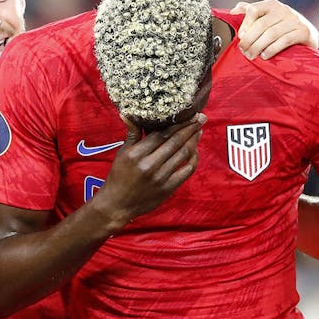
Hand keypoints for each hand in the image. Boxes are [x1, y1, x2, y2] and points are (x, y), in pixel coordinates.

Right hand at [92, 115, 203, 230]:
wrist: (117, 205)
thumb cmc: (118, 177)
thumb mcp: (122, 153)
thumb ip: (132, 134)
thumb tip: (129, 114)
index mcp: (136, 154)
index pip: (162, 134)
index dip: (178, 123)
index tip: (190, 114)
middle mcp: (149, 165)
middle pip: (175, 142)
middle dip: (190, 128)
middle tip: (202, 118)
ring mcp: (160, 178)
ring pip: (183, 154)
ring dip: (193, 141)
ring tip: (199, 131)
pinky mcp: (167, 189)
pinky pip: (186, 171)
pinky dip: (193, 160)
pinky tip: (195, 151)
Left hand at [232, 0, 318, 59]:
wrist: (309, 36)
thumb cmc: (282, 28)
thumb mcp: (268, 17)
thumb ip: (251, 13)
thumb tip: (233, 11)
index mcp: (272, 4)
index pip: (253, 9)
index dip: (244, 24)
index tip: (239, 37)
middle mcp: (284, 9)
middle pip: (261, 24)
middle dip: (249, 40)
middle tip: (243, 51)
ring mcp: (295, 20)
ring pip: (271, 34)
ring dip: (258, 47)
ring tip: (251, 56)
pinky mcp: (303, 32)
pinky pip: (284, 41)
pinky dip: (272, 49)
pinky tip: (265, 56)